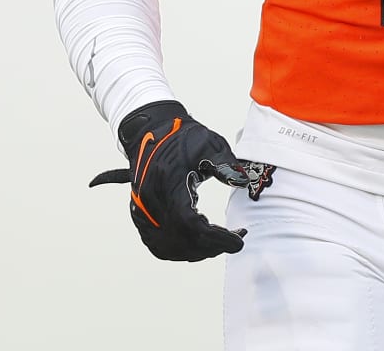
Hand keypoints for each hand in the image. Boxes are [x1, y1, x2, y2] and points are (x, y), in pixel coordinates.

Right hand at [89, 100, 274, 260]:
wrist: (150, 131)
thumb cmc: (181, 136)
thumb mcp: (209, 143)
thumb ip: (226, 163)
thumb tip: (243, 182)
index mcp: (167, 183)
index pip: (191, 223)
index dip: (216, 237)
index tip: (240, 239)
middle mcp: (151, 202)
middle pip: (180, 241)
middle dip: (211, 247)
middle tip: (235, 240)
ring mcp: (142, 211)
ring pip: (167, 247)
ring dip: (196, 252)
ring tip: (220, 242)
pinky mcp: (140, 216)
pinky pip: (158, 244)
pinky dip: (179, 250)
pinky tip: (199, 243)